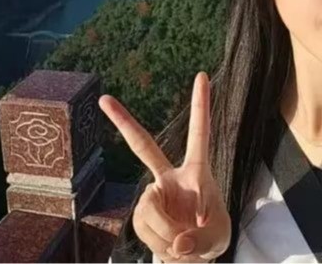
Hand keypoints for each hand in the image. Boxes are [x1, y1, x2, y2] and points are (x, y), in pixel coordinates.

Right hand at [99, 71, 230, 262]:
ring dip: (166, 232)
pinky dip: (158, 242)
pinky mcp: (141, 214)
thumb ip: (199, 240)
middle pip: (143, 146)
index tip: (202, 75)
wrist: (191, 257)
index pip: (199, 135)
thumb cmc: (211, 237)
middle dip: (124, 122)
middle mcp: (171, 178)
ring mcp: (153, 195)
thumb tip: (177, 240)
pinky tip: (169, 246)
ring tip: (182, 245)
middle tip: (104, 99)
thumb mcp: (217, 238)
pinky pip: (143, 227)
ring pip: (149, 208)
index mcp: (197, 172)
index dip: (200, 106)